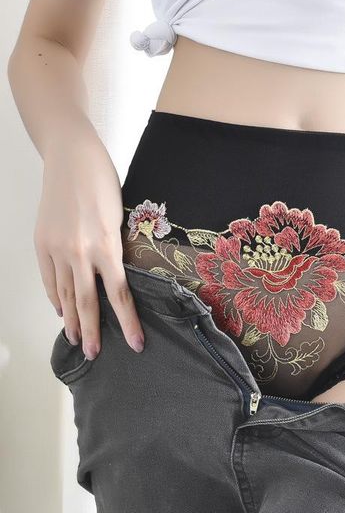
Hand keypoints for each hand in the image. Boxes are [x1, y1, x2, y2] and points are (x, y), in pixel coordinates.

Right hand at [34, 131, 144, 359]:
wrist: (72, 158)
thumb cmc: (104, 184)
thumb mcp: (120, 220)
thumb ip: (115, 251)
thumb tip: (113, 278)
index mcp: (107, 247)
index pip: (119, 296)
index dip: (127, 323)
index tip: (136, 344)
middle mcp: (80, 252)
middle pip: (87, 302)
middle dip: (94, 332)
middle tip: (97, 354)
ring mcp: (56, 248)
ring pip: (64, 294)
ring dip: (72, 320)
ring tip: (77, 340)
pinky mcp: (41, 242)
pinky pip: (49, 278)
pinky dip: (54, 296)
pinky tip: (60, 311)